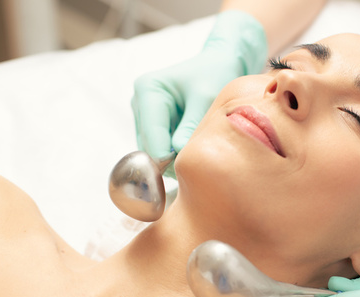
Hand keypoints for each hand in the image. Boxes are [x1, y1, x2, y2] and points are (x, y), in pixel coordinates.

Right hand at [131, 10, 267, 176]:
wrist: (219, 63)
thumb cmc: (215, 73)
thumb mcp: (206, 98)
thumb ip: (191, 125)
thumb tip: (178, 153)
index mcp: (148, 90)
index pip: (151, 134)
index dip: (166, 157)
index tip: (187, 170)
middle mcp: (140, 102)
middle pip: (148, 146)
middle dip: (170, 160)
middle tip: (198, 167)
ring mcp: (145, 115)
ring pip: (153, 151)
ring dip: (173, 159)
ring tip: (200, 157)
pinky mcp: (154, 125)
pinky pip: (161, 149)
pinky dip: (176, 154)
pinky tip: (194, 150)